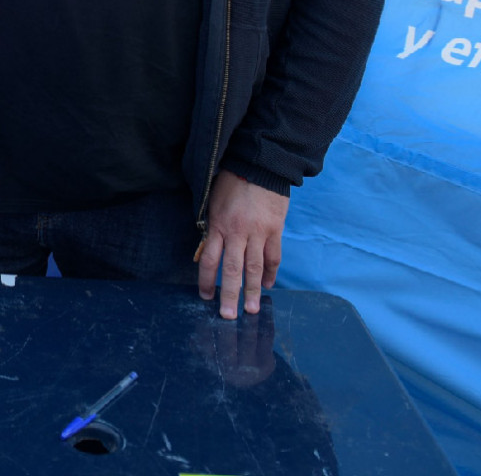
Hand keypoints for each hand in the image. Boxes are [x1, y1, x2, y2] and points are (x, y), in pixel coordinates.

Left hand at [197, 171, 288, 318]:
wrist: (259, 164)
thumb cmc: (230, 182)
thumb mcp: (212, 203)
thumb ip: (212, 228)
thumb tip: (207, 251)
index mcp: (218, 225)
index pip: (209, 260)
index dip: (206, 280)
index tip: (206, 296)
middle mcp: (237, 232)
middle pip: (233, 270)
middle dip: (230, 295)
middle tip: (230, 316)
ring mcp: (258, 232)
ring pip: (255, 267)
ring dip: (252, 290)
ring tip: (252, 310)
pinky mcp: (275, 229)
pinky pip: (273, 256)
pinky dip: (270, 272)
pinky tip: (267, 285)